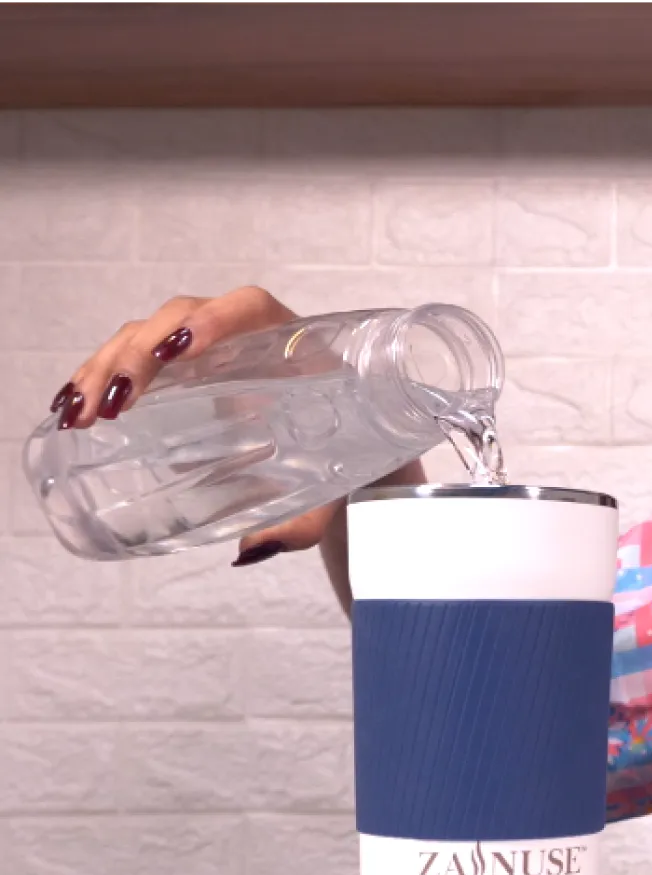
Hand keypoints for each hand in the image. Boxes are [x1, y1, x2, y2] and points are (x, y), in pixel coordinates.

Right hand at [47, 286, 352, 562]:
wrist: (340, 433)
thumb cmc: (341, 446)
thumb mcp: (329, 483)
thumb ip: (302, 520)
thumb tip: (253, 549)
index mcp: (290, 343)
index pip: (250, 308)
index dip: (215, 320)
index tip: (183, 351)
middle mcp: (242, 332)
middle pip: (180, 317)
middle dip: (138, 354)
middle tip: (113, 401)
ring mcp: (204, 344)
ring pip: (144, 334)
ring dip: (106, 367)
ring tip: (80, 415)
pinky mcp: (177, 363)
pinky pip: (130, 354)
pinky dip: (98, 376)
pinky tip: (71, 407)